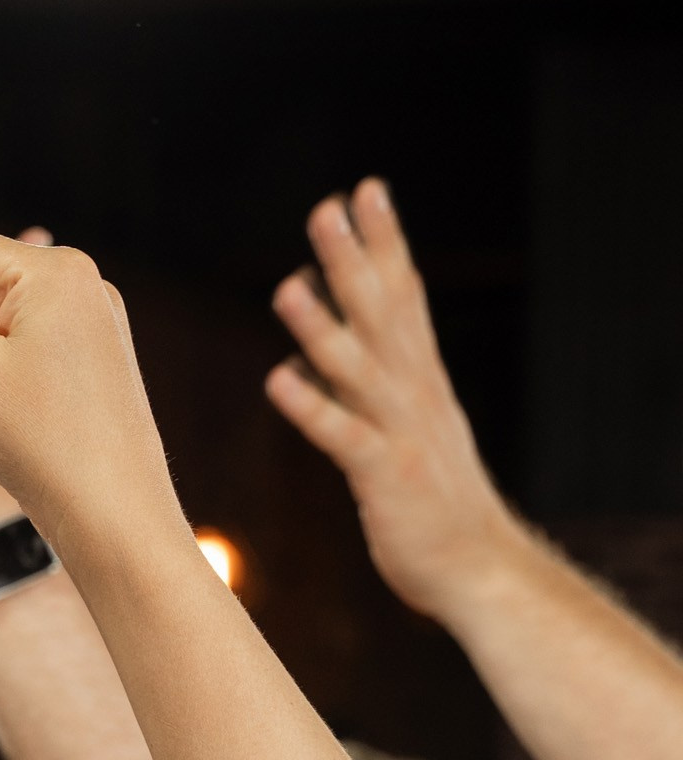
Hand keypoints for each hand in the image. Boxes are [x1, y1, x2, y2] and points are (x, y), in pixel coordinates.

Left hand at [265, 180, 518, 616]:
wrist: (481, 569)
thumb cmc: (433, 500)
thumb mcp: (405, 427)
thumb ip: (364, 382)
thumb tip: (309, 346)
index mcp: (421, 380)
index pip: (404, 295)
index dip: (385, 243)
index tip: (366, 190)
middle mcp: (414, 395)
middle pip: (381, 315)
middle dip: (353, 261)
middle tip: (326, 207)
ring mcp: (401, 434)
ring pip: (358, 370)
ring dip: (322, 328)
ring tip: (287, 285)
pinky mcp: (386, 479)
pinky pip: (344, 438)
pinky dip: (312, 409)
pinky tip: (278, 380)